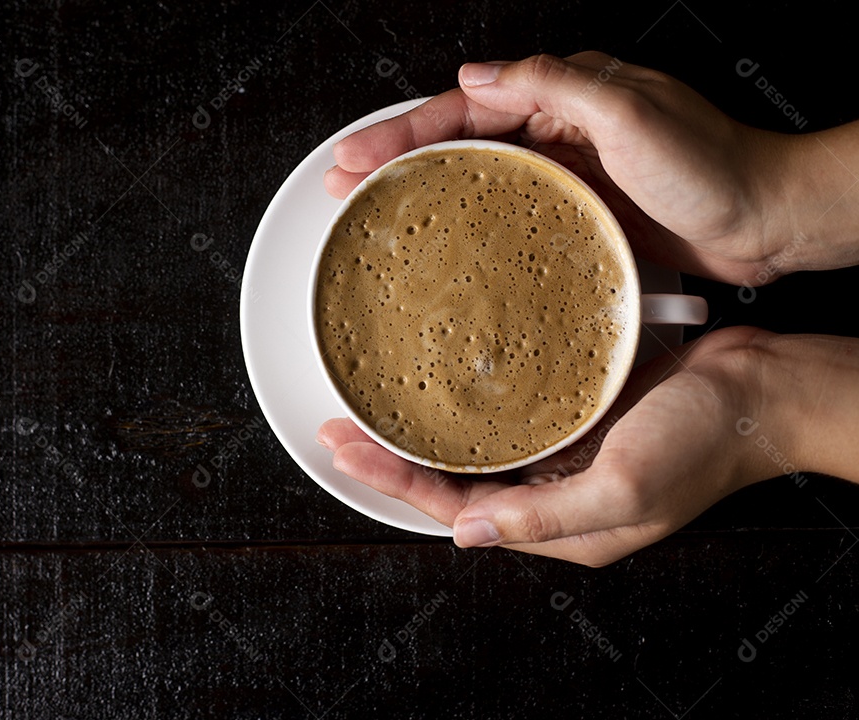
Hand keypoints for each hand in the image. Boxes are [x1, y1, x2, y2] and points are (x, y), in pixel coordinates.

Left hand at [316, 326, 782, 566]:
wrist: (759, 388)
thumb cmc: (706, 441)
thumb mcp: (624, 490)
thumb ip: (543, 516)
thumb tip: (467, 533)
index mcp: (560, 525)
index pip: (456, 510)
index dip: (396, 482)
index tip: (348, 452)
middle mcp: (553, 492)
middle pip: (453, 481)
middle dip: (392, 459)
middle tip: (339, 429)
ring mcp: (562, 452)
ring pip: (473, 449)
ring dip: (422, 430)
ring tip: (369, 408)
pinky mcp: (574, 414)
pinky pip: (506, 416)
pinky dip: (467, 406)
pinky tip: (440, 384)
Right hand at [325, 52, 799, 284]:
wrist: (766, 220)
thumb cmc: (715, 165)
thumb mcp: (631, 111)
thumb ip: (554, 83)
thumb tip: (480, 72)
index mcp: (564, 95)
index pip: (464, 105)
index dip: (404, 128)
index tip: (358, 152)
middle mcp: (558, 131)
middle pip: (458, 140)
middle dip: (396, 158)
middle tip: (345, 182)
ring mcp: (564, 175)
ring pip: (475, 177)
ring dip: (423, 191)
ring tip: (375, 213)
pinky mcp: (575, 214)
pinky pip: (506, 213)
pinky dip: (467, 223)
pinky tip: (443, 242)